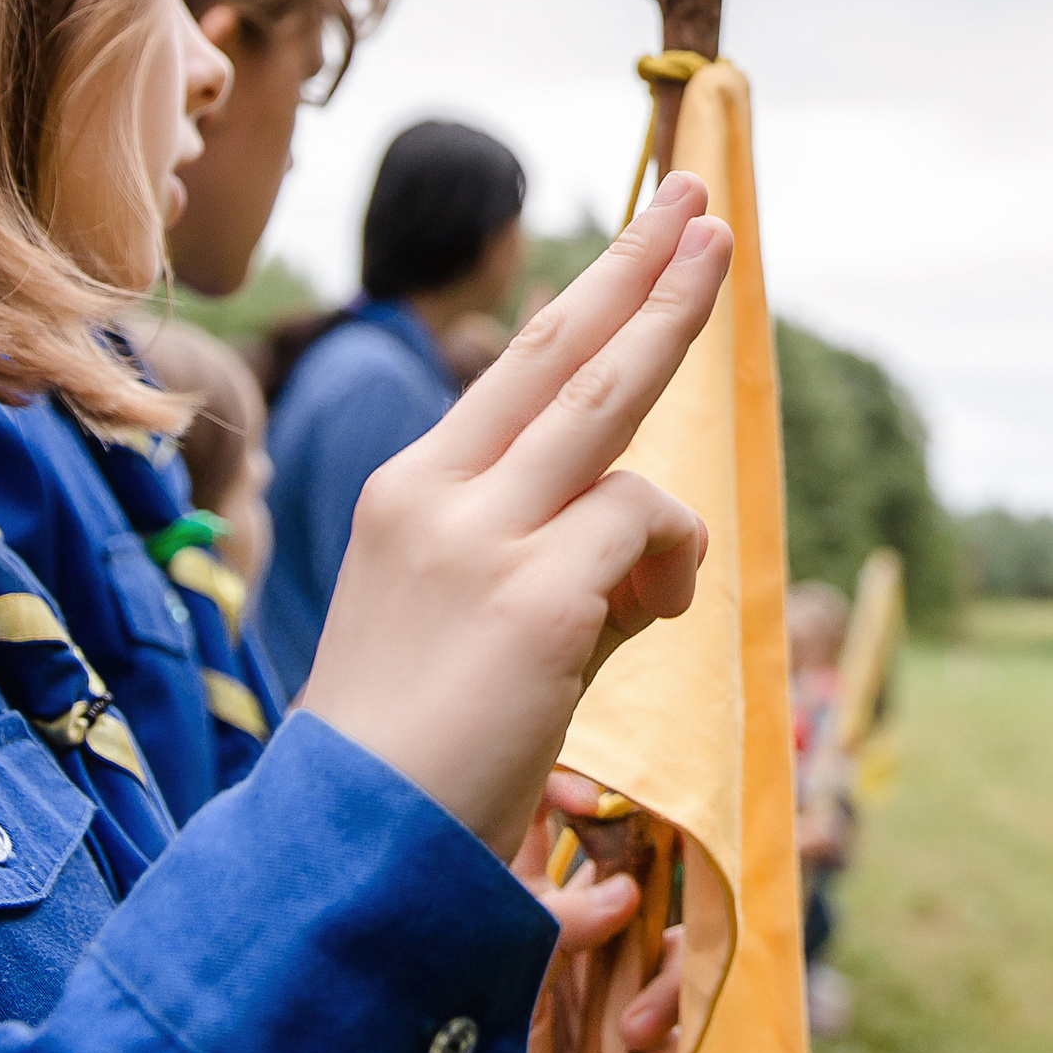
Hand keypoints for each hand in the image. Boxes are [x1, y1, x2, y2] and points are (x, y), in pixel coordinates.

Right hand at [295, 173, 731, 857]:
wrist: (350, 855)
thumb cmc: (413, 761)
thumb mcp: (466, 626)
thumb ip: (553, 562)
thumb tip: (649, 545)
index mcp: (411, 492)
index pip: (516, 367)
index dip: (589, 295)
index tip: (642, 238)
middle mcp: (436, 492)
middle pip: (564, 348)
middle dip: (645, 264)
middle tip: (702, 198)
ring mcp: (481, 536)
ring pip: (611, 402)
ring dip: (677, 340)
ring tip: (696, 362)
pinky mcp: (533, 595)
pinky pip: (647, 526)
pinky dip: (672, 567)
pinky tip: (649, 622)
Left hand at [479, 774, 684, 1052]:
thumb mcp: (489, 981)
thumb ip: (551, 927)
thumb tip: (626, 892)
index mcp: (536, 909)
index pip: (567, 827)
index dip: (584, 796)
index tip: (587, 798)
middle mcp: (586, 943)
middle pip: (650, 889)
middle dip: (648, 909)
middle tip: (630, 919)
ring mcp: (617, 1001)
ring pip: (682, 964)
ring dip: (661, 999)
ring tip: (621, 1037)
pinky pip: (675, 1051)